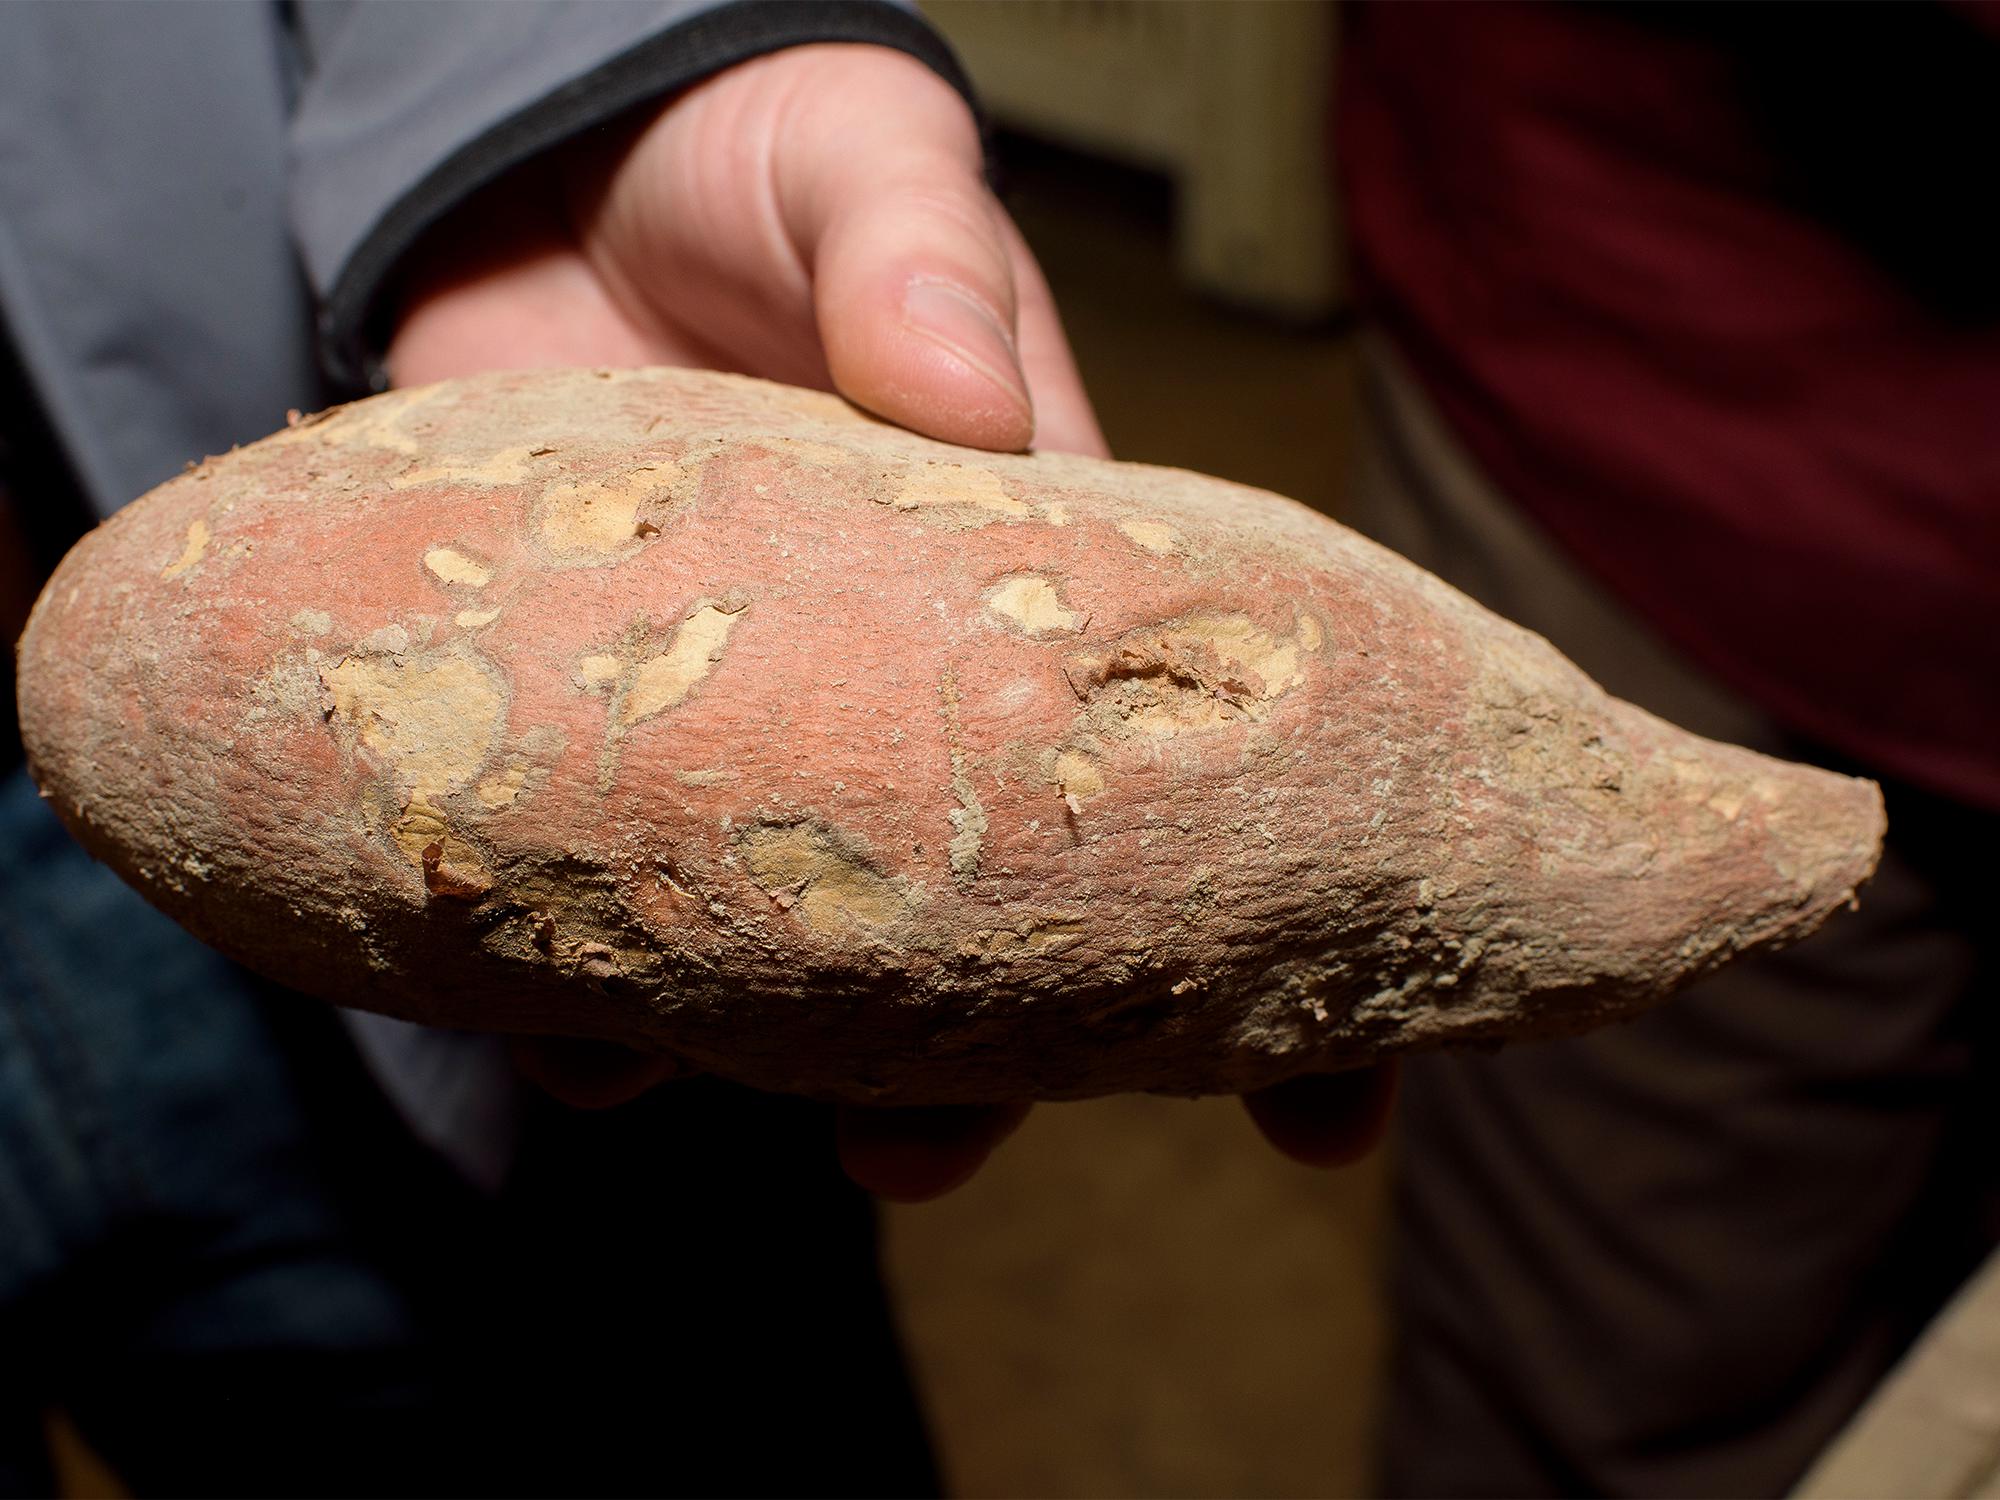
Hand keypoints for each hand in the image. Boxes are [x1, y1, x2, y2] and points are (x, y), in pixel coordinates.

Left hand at [387, 41, 1389, 1195]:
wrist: (550, 176)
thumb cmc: (769, 177)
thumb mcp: (870, 179)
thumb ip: (915, 262)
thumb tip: (957, 396)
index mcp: (1038, 595)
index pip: (1191, 788)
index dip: (1276, 958)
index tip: (1329, 1110)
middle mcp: (910, 705)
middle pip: (983, 929)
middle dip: (979, 1072)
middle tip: (931, 1153)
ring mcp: (749, 735)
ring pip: (790, 956)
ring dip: (759, 1064)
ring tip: (701, 1101)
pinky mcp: (589, 728)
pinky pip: (591, 896)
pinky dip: (575, 983)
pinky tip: (562, 1031)